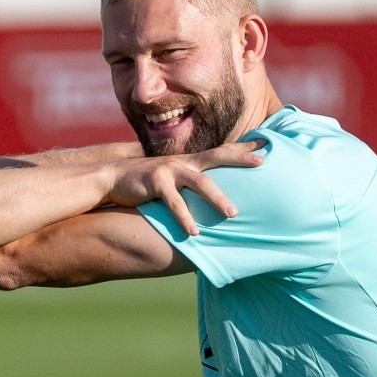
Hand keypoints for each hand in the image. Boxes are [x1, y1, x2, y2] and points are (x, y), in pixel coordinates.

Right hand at [107, 140, 263, 234]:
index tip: (265, 143)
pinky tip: (194, 233)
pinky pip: (174, 203)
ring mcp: (169, 170)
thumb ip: (189, 182)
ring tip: (233, 214)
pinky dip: (185, 218)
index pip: (220, 151)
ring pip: (200, 183)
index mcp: (189, 161)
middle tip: (262, 162)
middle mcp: (183, 162)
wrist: (112, 176)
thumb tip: (208, 195)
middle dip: (240, 159)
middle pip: (217, 157)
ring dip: (217, 198)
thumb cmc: (145, 181)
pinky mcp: (155, 183)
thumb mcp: (170, 176)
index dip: (242, 148)